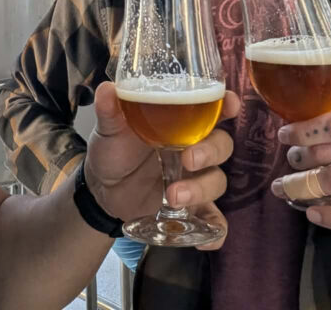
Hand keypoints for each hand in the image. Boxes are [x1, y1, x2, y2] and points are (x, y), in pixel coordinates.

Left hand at [83, 82, 239, 249]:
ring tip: (172, 196)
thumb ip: (110, 110)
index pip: (212, 110)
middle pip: (221, 146)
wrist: (101, 190)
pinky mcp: (191, 209)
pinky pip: (214, 221)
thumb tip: (107, 89)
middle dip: (210, 152)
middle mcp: (194, 150)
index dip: (226, 105)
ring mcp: (195, 180)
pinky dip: (214, 232)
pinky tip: (205, 241)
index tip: (230, 103)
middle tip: (187, 159)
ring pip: (217, 181)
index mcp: (180, 125)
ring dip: (201, 189)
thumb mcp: (109, 130)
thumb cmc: (113, 151)